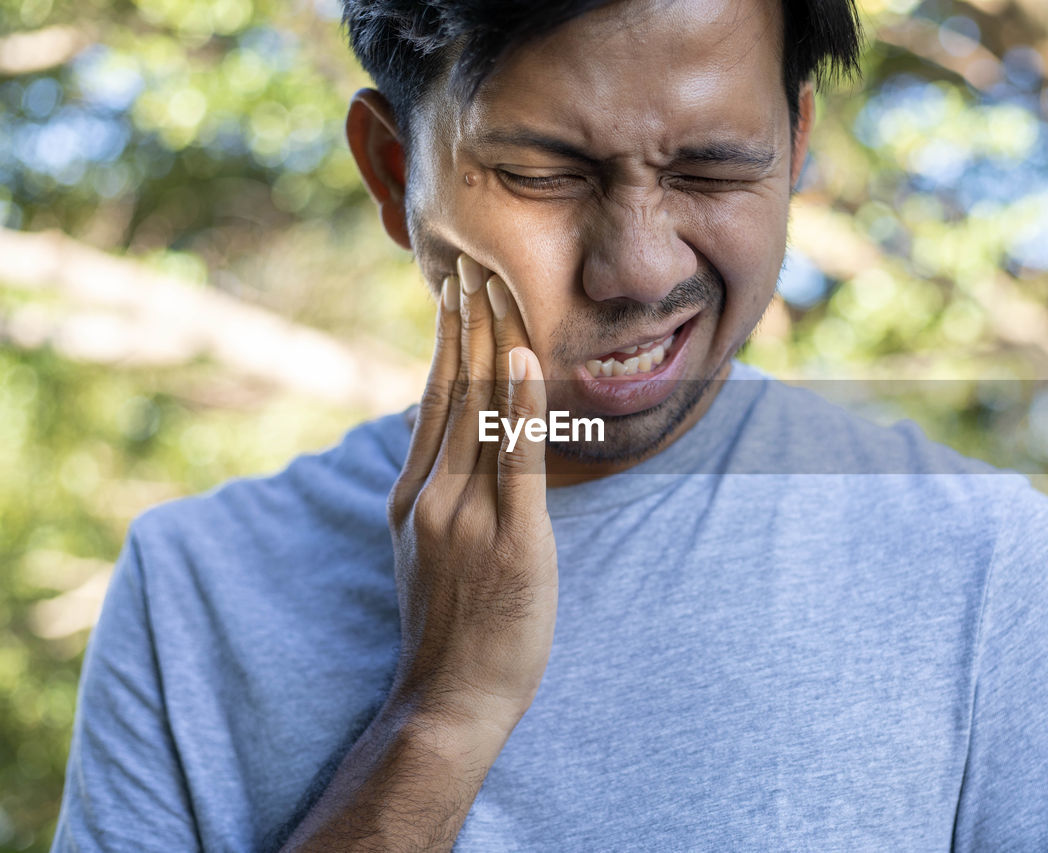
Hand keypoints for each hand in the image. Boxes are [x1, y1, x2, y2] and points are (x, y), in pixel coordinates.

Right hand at [387, 253, 557, 726]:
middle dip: (466, 323)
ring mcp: (467, 517)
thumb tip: (444, 440)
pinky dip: (522, 403)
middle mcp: (432, 496)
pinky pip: (518, 459)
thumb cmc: (449, 628)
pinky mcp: (511, 540)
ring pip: (480, 411)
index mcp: (411, 497)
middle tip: (473, 264)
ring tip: (496, 286)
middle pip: (452, 392)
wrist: (448, 699)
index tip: (454, 295)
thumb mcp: (423, 552)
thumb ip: (433, 494)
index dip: (445, 343)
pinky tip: (528, 359)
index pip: (431, 402)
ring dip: (491, 342)